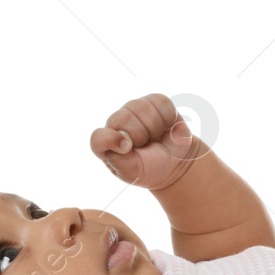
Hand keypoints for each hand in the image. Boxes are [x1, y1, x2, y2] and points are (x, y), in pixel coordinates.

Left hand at [90, 94, 210, 190]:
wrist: (175, 163)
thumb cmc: (150, 168)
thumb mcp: (132, 172)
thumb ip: (118, 160)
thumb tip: (124, 142)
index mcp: (106, 142)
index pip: (99, 137)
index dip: (113, 140)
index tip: (128, 148)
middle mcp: (117, 122)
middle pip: (123, 117)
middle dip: (141, 135)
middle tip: (147, 146)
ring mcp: (135, 109)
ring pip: (142, 107)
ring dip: (155, 127)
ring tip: (156, 137)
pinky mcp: (154, 102)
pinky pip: (160, 102)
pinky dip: (168, 117)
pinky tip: (166, 126)